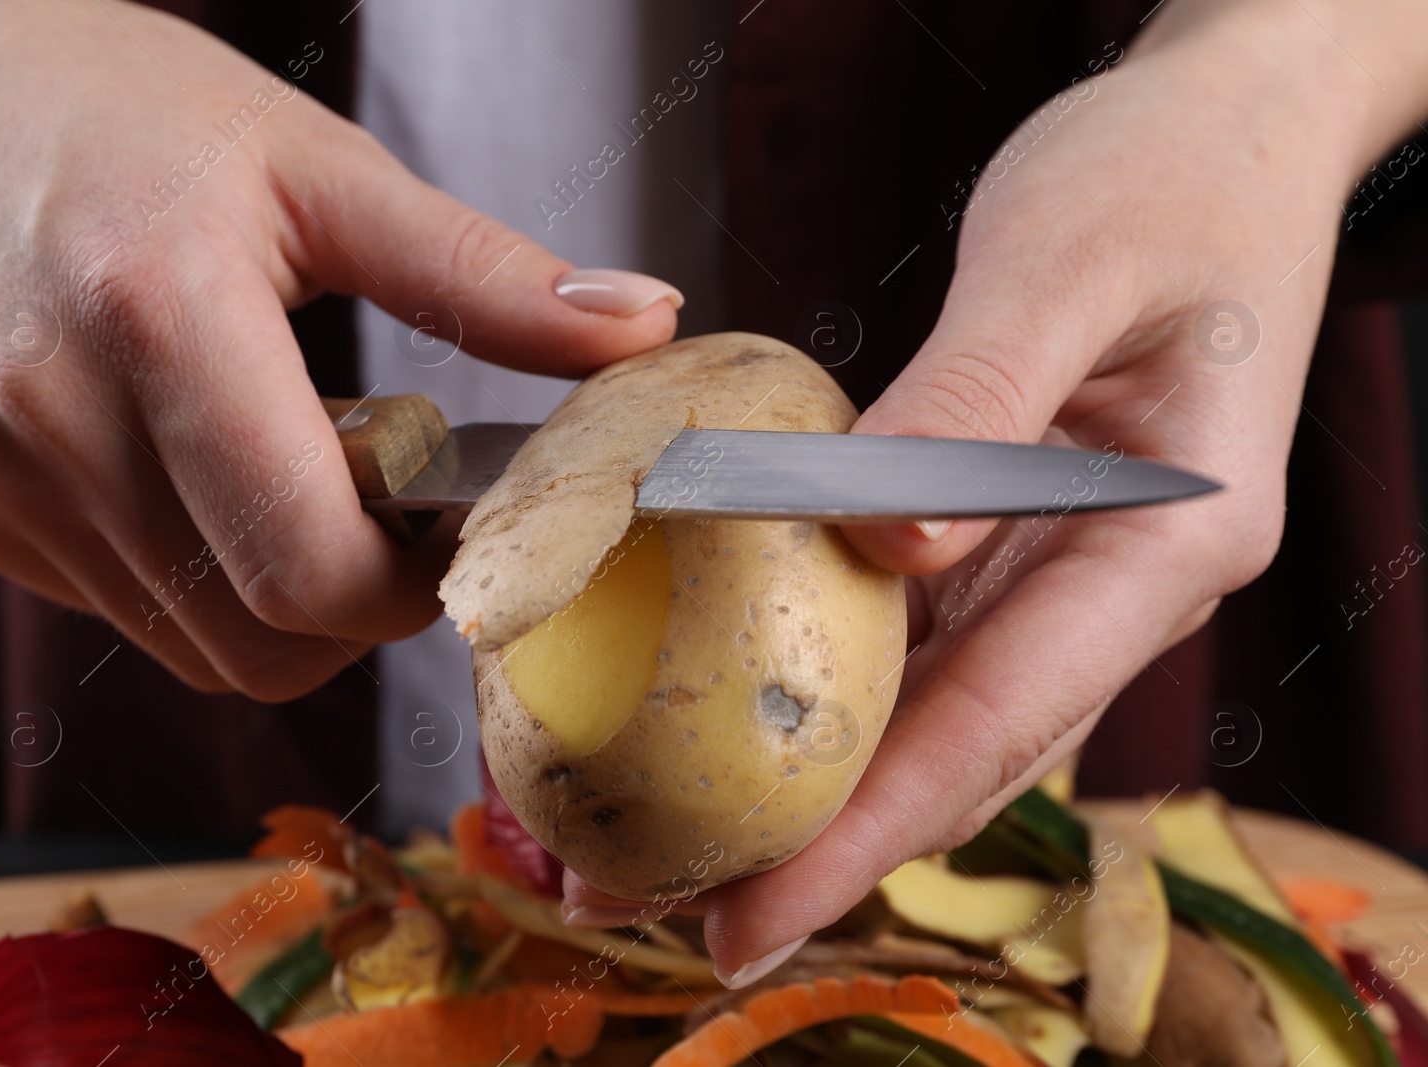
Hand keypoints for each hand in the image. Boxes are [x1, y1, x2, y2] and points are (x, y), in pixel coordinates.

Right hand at [0, 0, 677, 698]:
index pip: (309, 573)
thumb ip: (481, 273)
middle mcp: (47, 416)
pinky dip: (187, 573)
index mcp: (159, 318)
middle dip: (352, 610)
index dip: (413, 591)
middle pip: (252, 644)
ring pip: (183, 644)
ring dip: (270, 592)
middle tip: (388, 509)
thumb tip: (638, 327)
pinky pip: (111, 604)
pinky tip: (198, 466)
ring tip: (287, 463)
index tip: (455, 536)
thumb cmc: (118, 98)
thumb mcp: (320, 166)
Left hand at [566, 0, 1427, 984]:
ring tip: (676, 847)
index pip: (1005, 716)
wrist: (1228, 131)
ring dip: (815, 785)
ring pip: (935, 710)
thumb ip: (976, 402)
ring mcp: (1070, 569)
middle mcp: (1122, 584)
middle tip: (672, 914)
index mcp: (1168, 541)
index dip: (873, 830)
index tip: (754, 913)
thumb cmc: (1167, 176)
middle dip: (823, 844)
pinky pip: (919, 637)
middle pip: (963, 748)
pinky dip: (826, 685)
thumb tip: (884, 547)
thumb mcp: (1064, 263)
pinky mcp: (1015, 536)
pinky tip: (736, 717)